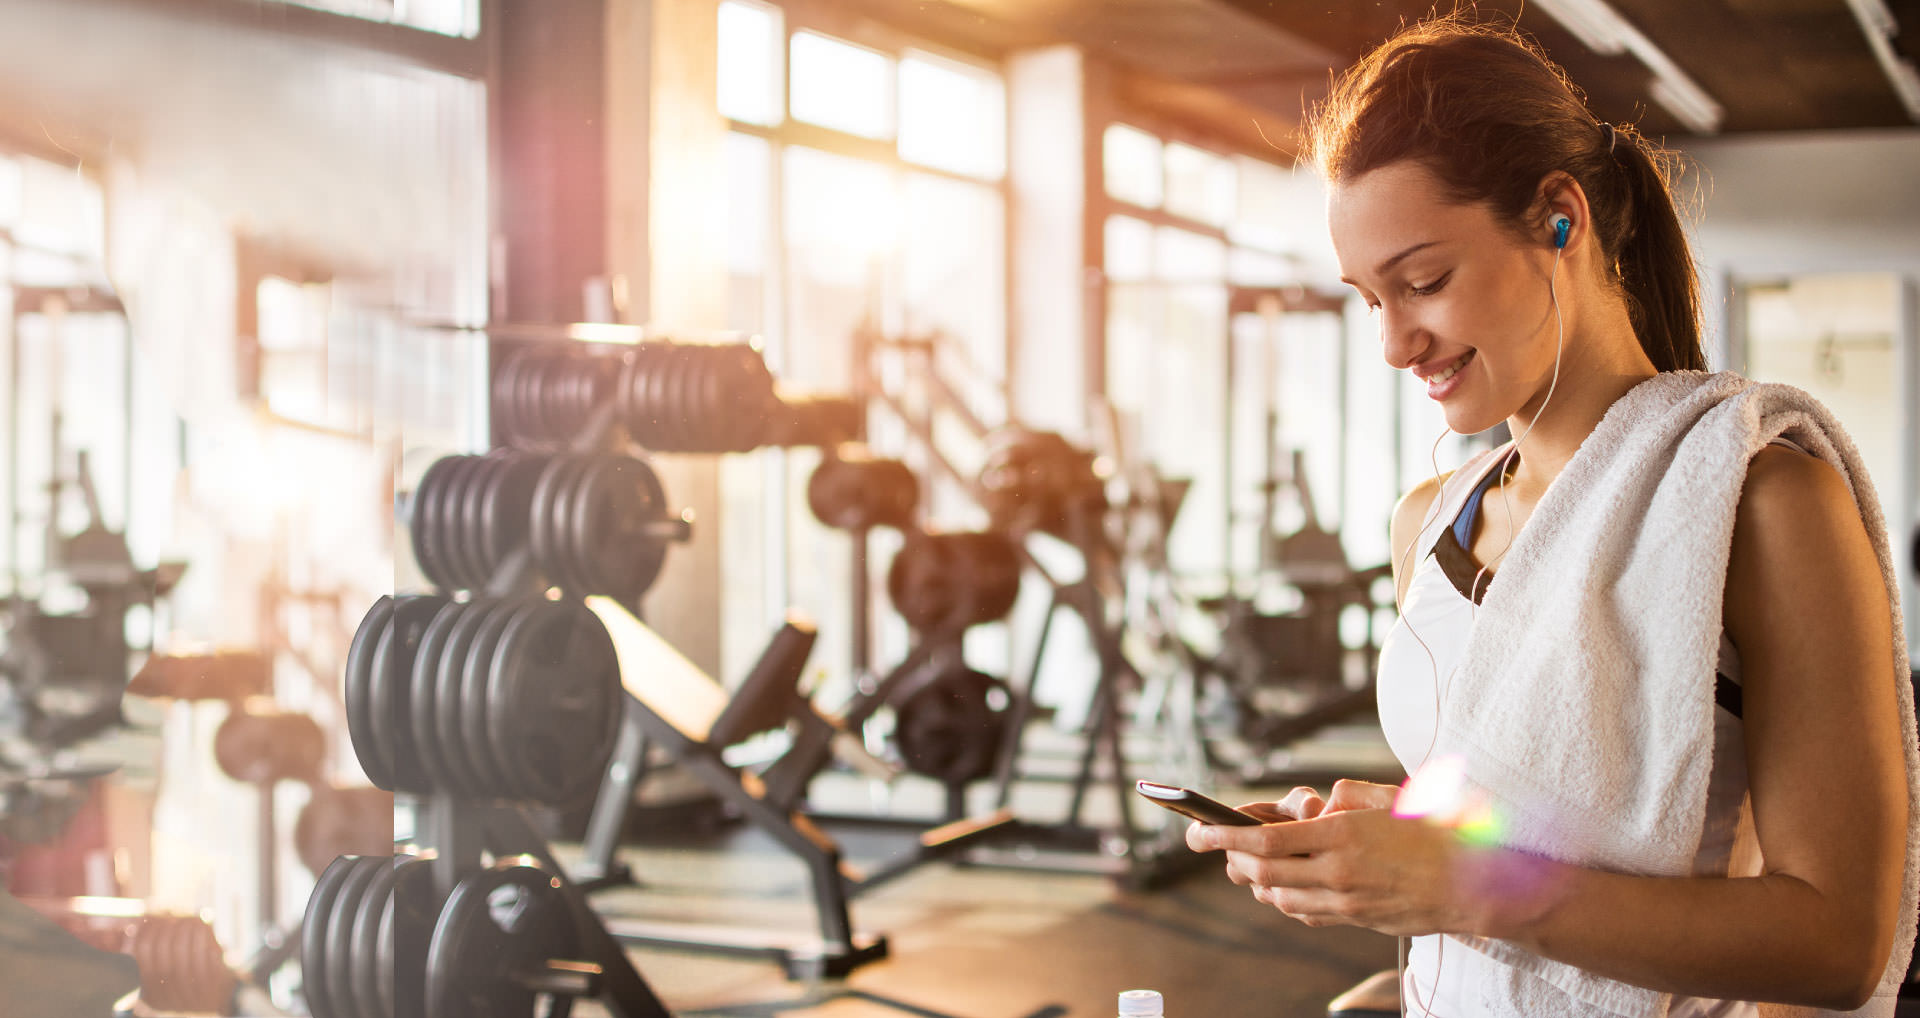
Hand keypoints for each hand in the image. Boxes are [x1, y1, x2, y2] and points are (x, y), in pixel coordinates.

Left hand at [1186, 780, 1524, 936]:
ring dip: (1253, 879)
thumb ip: (1348, 796)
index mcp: (1345, 835)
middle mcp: (1341, 872)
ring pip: (1281, 896)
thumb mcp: (1393, 797)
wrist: (1480, 883)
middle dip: (1230, 858)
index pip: (1267, 840)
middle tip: (1213, 843)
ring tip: (1241, 861)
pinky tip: (1277, 884)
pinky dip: (1282, 898)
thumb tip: (1315, 803)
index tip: (1200, 828)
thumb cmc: (1439, 831)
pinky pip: (1306, 912)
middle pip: (1264, 872)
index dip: (1226, 835)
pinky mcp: (1359, 919)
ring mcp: (1349, 902)